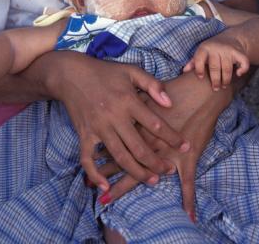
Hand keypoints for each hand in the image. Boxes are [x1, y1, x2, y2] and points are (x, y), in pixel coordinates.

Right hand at [50, 52, 189, 190]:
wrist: (71, 74)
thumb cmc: (104, 72)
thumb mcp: (130, 70)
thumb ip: (152, 84)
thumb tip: (169, 102)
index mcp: (127, 100)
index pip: (155, 123)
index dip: (172, 136)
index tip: (186, 145)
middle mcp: (114, 116)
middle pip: (139, 147)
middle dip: (156, 162)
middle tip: (169, 170)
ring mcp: (98, 127)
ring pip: (120, 156)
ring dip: (136, 172)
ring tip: (152, 180)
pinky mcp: (84, 134)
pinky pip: (88, 159)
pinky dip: (95, 174)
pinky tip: (105, 187)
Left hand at [93, 71, 233, 219]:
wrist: (201, 90)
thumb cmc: (176, 89)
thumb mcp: (148, 87)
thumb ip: (134, 96)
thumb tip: (120, 105)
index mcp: (138, 124)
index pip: (116, 143)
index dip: (102, 155)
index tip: (91, 164)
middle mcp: (149, 141)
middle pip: (123, 160)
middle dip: (108, 175)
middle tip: (96, 191)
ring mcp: (168, 151)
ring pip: (145, 173)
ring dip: (126, 186)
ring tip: (112, 198)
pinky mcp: (188, 157)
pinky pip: (189, 182)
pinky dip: (189, 200)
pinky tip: (189, 215)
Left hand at [183, 35, 249, 89]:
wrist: (230, 37)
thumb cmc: (212, 49)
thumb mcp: (202, 52)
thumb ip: (193, 62)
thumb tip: (184, 71)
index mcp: (204, 48)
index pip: (199, 59)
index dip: (198, 69)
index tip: (200, 78)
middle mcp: (216, 48)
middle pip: (215, 67)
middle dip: (215, 80)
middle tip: (215, 88)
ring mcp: (227, 50)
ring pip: (227, 68)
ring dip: (226, 79)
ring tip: (224, 86)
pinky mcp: (238, 52)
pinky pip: (242, 62)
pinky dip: (242, 69)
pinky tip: (238, 74)